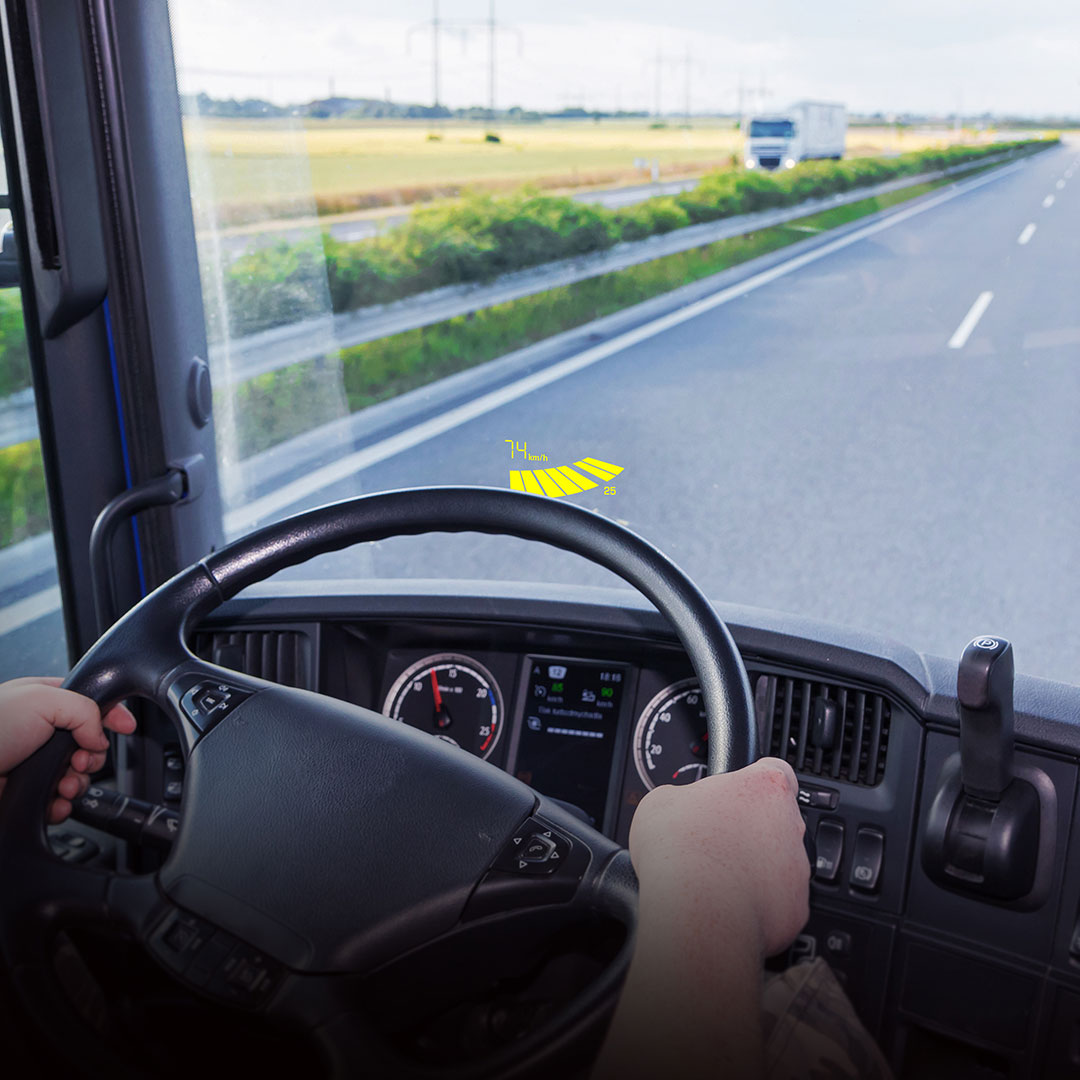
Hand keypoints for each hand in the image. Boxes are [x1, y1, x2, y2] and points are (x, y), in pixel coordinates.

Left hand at [0, 677, 136, 823]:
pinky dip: (62, 806)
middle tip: (79, 759)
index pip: (92, 704)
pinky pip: (59, 803)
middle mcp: (41, 732)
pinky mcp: (26, 793)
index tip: (127, 727)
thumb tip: (100, 737)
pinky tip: (53, 801)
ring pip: (78, 776)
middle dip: (92, 756)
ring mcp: (34, 764)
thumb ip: (86, 711)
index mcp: (46, 701)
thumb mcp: (44, 699)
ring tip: (63, 784)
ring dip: (77, 783)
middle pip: (90, 744)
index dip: (113, 715)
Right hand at [628, 756, 809, 957]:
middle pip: (775, 819)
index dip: (753, 781)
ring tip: (716, 876)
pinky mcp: (796, 908)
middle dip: (748, 828)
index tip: (735, 792)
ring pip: (779, 862)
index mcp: (764, 786)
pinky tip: (727, 903)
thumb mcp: (661, 800)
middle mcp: (790, 824)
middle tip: (714, 839)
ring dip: (754, 866)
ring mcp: (797, 868)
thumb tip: (680, 807)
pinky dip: (758, 903)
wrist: (695, 911)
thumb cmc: (680, 851)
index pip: (775, 769)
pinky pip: (779, 901)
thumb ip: (685, 796)